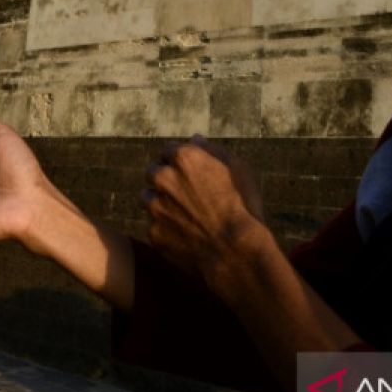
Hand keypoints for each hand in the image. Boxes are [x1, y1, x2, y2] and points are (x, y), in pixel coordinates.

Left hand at [143, 140, 266, 291]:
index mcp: (183, 158)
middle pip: (153, 172)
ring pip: (148, 199)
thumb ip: (213, 150)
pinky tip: (186, 235)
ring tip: (185, 215)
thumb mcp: (239, 170)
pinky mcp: (153, 233)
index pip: (169, 150)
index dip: (181, 162)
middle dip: (165, 180)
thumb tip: (195, 139)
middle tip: (185, 194)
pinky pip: (155, 226)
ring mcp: (155, 207)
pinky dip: (165, 229)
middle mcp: (163, 178)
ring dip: (160, 203)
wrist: (236, 252)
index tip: (191, 173)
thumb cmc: (243, 207)